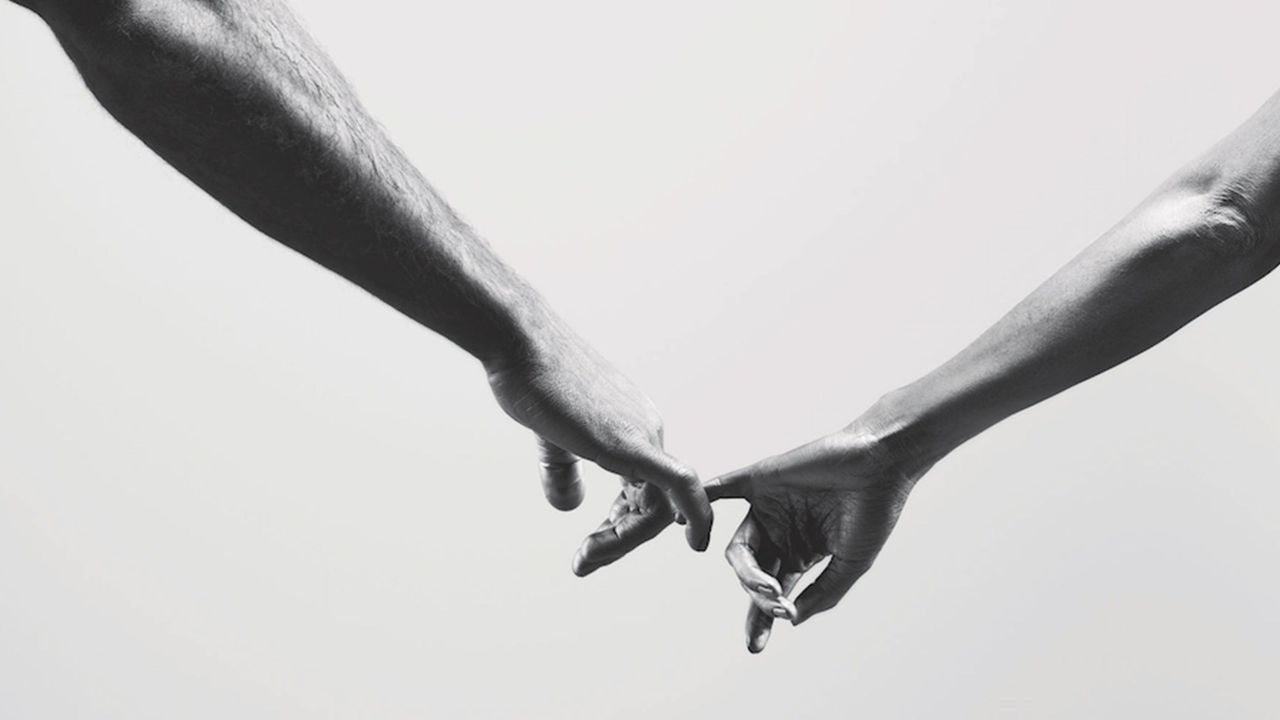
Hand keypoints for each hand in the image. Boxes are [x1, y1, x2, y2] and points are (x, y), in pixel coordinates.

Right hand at [486, 321, 711, 574]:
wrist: (520, 344)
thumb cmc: (531, 379)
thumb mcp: (551, 437)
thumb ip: (563, 472)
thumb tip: (571, 506)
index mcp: (631, 428)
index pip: (643, 492)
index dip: (620, 527)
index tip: (588, 551)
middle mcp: (646, 430)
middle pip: (655, 504)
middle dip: (621, 539)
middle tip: (584, 561)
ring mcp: (643, 434)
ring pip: (661, 507)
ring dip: (625, 540)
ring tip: (586, 557)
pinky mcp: (632, 442)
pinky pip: (681, 484)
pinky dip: (695, 514)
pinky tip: (696, 539)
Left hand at [705, 424, 925, 652]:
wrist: (881, 465)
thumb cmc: (873, 512)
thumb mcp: (850, 564)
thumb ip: (823, 593)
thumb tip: (791, 620)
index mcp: (800, 553)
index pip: (771, 592)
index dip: (761, 620)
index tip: (755, 647)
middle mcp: (779, 532)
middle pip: (751, 574)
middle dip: (757, 597)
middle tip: (775, 604)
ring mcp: (767, 507)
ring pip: (738, 549)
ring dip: (747, 573)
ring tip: (767, 587)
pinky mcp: (759, 480)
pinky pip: (722, 490)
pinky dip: (702, 502)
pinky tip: (686, 523)